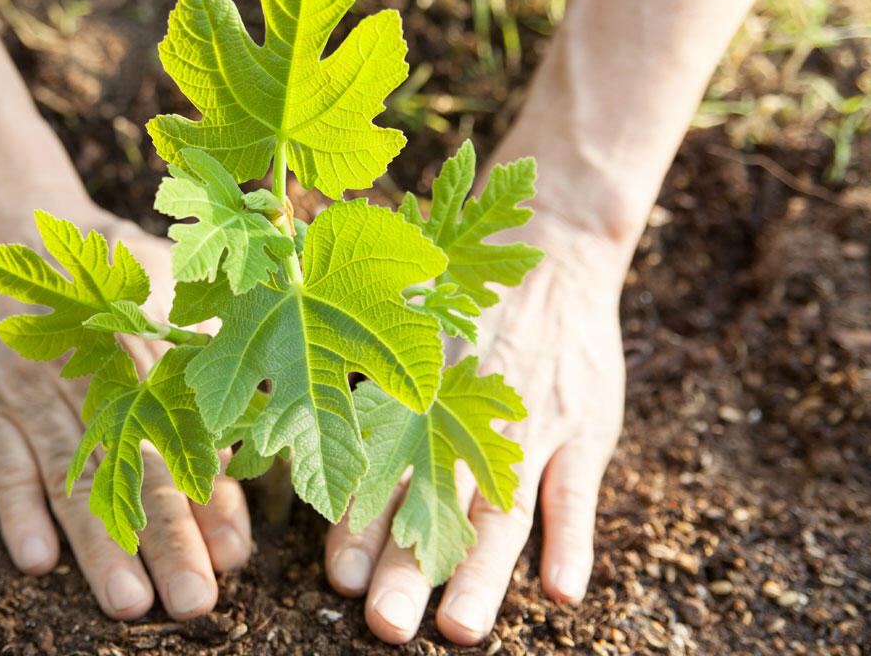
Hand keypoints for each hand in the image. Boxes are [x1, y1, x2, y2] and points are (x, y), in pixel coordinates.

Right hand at [0, 161, 250, 620]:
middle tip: (196, 603)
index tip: (236, 552)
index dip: (211, 496)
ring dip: (99, 541)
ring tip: (127, 602)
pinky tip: (37, 560)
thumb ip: (209, 343)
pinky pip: (0, 461)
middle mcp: (95, 375)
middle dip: (168, 539)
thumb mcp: (165, 283)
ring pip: (73, 474)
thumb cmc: (103, 267)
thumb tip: (261, 410)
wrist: (0, 223)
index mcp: (148, 353)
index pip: (186, 436)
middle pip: (135, 466)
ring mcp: (33, 391)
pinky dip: (16, 509)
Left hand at [324, 217, 626, 643]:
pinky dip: (573, 541)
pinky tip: (563, 591)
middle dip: (408, 568)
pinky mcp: (582, 431)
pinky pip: (577, 492)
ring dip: (483, 573)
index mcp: (414, 404)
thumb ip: (358, 386)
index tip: (337, 578)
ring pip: (503, 512)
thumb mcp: (400, 333)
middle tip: (384, 625)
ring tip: (461, 629)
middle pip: (434, 506)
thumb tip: (288, 430)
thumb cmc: (459, 308)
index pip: (380, 475)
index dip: (359, 526)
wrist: (549, 253)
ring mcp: (528, 430)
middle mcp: (464, 424)